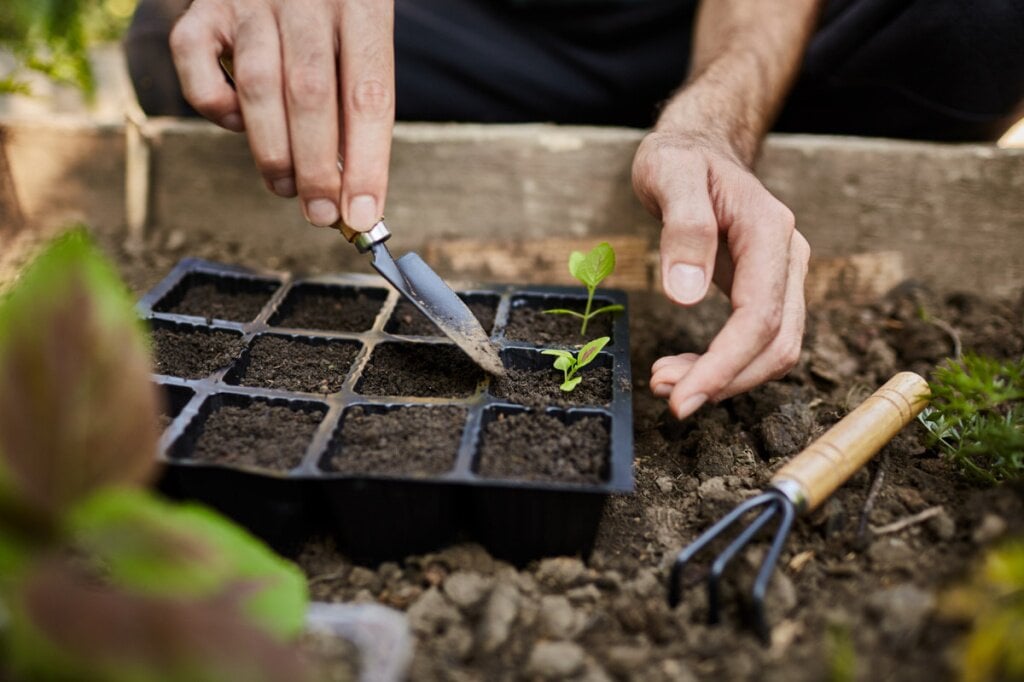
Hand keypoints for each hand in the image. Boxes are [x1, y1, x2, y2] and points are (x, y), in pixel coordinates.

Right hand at [170, 0, 393, 230]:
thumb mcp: (361, 34)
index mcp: (362, 3)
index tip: (363, 215)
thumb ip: (354, 98)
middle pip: (311, 95)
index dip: (367, 164)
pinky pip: (197, 64)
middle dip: (317, 169)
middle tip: (321, 214)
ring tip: (286, 188)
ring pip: (258, 86)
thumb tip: (352, 187)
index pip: (369, 96)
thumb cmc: (330, 6)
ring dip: (272, 152)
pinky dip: (217, 106)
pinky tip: (238, 123)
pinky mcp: (204, 6)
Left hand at [632, 130, 809, 418]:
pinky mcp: (766, 288)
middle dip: (723, 380)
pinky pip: (758, 340)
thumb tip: (686, 296)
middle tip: (667, 398)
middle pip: (776, 343)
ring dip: (725, 378)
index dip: (724, 366)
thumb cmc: (681, 157)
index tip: (681, 397)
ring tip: (666, 381)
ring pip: (773, 349)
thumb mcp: (668, 175)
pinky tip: (684, 368)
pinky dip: (725, 364)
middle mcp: (787, 257)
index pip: (758, 317)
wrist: (699, 146)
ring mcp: (782, 274)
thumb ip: (682, 229)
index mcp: (769, 231)